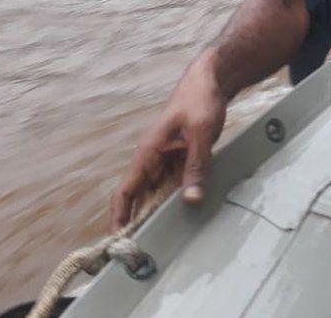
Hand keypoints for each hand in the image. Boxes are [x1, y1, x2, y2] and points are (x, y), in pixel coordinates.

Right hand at [111, 53, 226, 229]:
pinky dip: (178, 197)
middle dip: (141, 222)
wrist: (211, 80)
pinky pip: (174, 183)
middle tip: (146, 250)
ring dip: (160, 212)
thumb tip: (191, 200)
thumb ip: (196, 166)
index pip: (125, 190)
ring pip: (158, 193)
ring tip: (164, 238)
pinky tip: (186, 212)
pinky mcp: (180, 158)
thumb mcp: (201, 133)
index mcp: (148, 152)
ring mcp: (166, 159)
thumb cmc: (200, 101)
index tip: (119, 241)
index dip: (120, 216)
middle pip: (141, 197)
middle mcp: (152, 158)